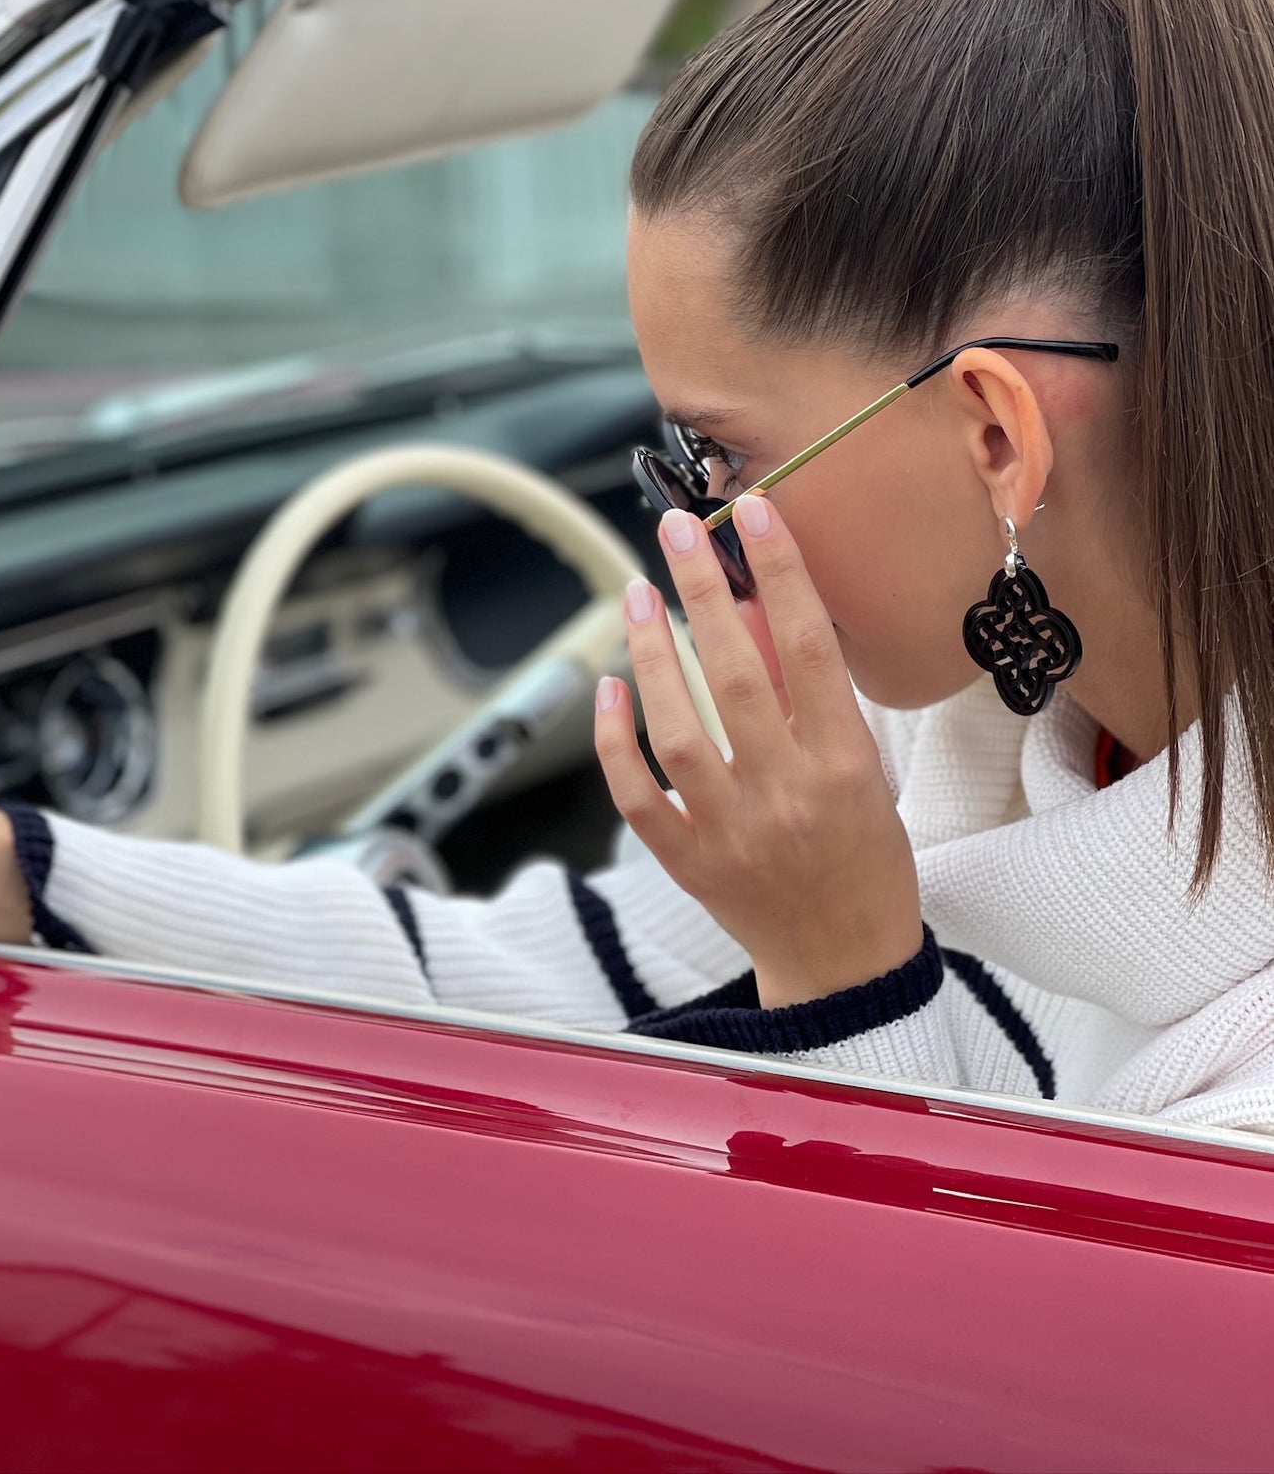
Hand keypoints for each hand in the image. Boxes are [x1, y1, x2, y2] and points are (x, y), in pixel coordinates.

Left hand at [593, 495, 921, 1008]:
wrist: (845, 963)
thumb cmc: (865, 853)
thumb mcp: (863, 766)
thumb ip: (806, 691)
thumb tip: (753, 606)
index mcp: (844, 766)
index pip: (808, 650)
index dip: (781, 573)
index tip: (754, 512)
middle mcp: (787, 795)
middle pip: (734, 677)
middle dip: (703, 593)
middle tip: (677, 529)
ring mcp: (731, 832)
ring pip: (676, 731)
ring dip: (651, 656)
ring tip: (637, 593)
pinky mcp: (688, 862)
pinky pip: (637, 796)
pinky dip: (615, 742)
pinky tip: (609, 686)